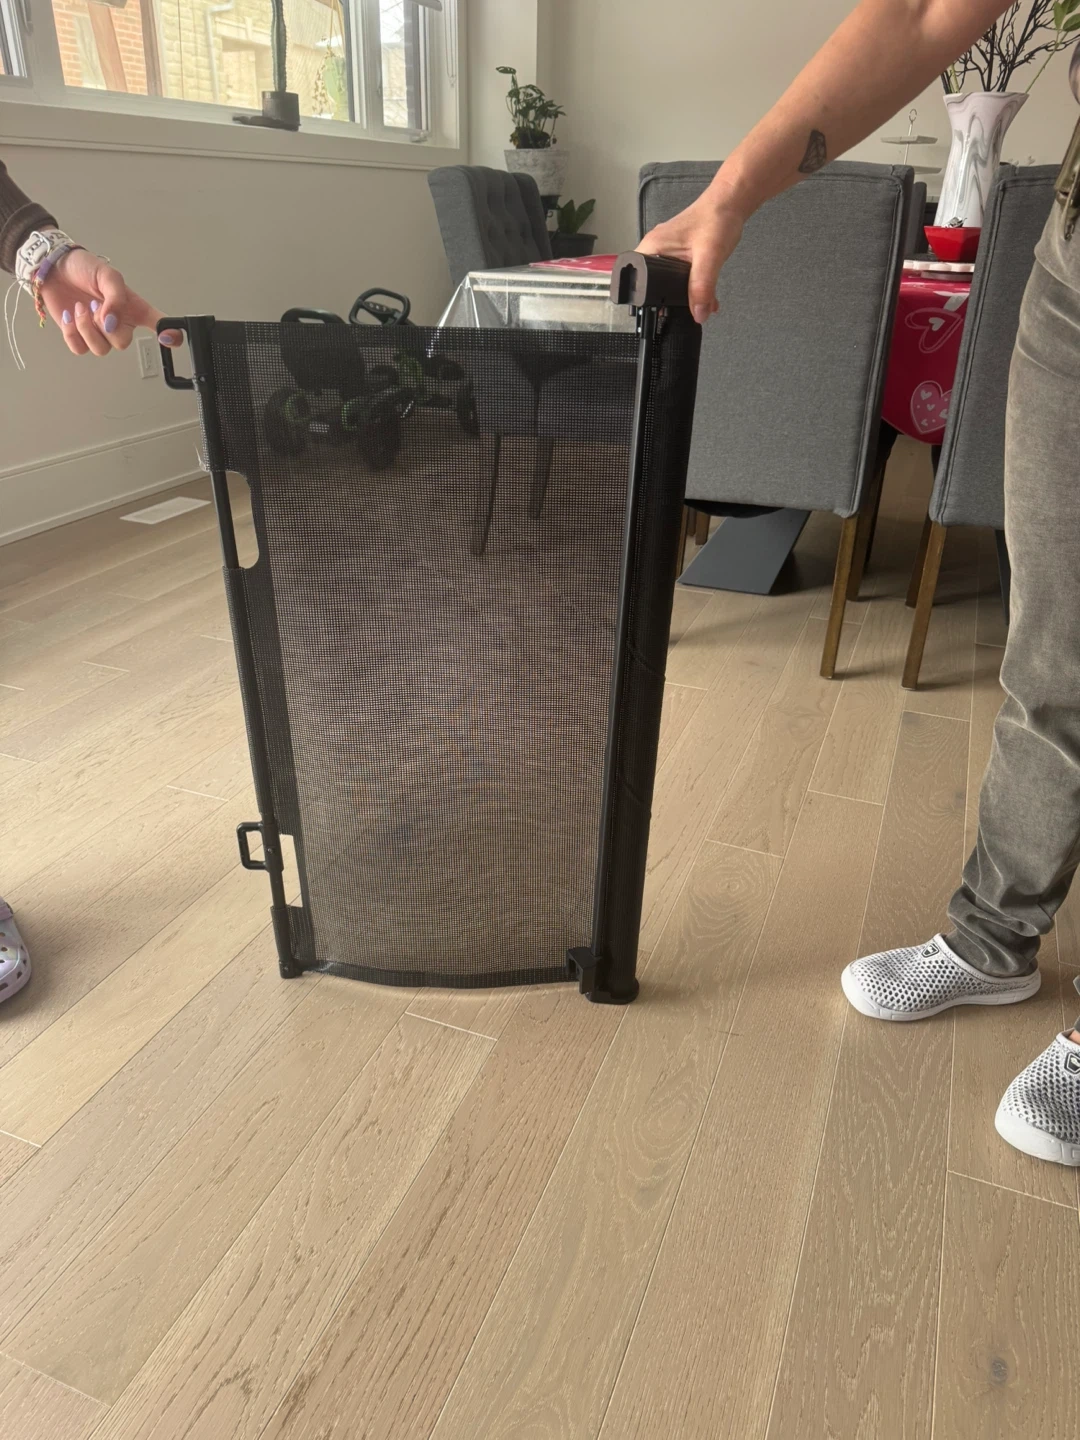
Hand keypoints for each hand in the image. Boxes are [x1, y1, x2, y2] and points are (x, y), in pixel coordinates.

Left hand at [39, 248, 181, 356]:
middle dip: (106, 327)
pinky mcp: (78, 336)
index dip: (170, 335)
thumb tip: (113, 322)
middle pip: (122, 343)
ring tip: (81, 308)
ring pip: (100, 349)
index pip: (159, 324)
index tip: (168, 337)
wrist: (54, 268)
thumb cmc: (84, 268)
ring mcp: (98, 332)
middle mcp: (118, 324)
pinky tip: (71, 315)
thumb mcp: (107, 275)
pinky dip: (72, 332)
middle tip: (96, 305)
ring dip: (87, 328)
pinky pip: (79, 349)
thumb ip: (116, 297)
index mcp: (133, 309)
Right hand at [637, 188, 745, 324]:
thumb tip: (698, 314)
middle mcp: (655, 249)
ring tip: (700, 303)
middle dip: (670, 301)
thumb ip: (702, 287)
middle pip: (652, 286)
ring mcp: (667, 251)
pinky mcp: (679, 254)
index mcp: (652, 247)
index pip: (637, 281)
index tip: (662, 314)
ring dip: (684, 296)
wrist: (731, 202)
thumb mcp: (709, 256)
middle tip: (686, 310)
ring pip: (668, 283)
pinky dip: (692, 289)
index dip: (648, 301)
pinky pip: (679, 277)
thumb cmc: (717, 217)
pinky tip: (705, 296)